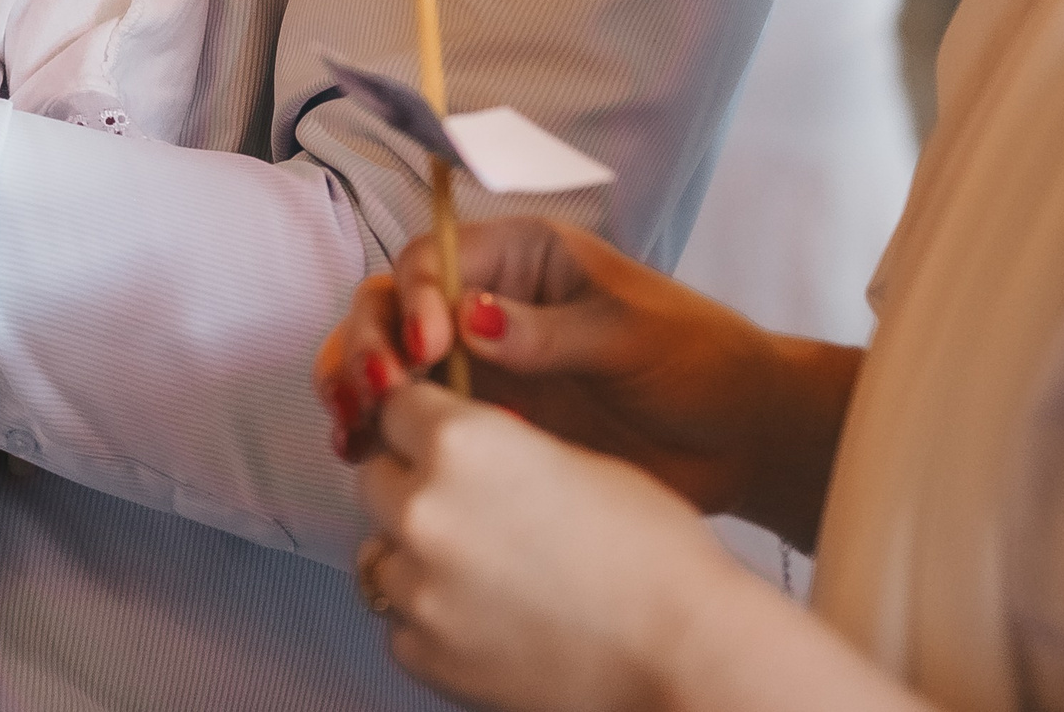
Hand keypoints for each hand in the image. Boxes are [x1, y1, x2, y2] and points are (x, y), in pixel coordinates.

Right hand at [314, 219, 856, 538]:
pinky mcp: (482, 423)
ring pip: (386, 360)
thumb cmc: (700, 363)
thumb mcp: (631, 335)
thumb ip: (549, 332)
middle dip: (368, 342)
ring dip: (355, 385)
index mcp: (519, 259)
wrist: (742, 439)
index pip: (432, 261)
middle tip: (376, 393)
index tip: (429, 350)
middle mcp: (483, 303)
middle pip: (390, 305)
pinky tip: (361, 453)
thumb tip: (469, 321)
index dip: (414, 299)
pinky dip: (376, 430)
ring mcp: (478, 366)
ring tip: (351, 428)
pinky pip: (410, 419)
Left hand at [353, 383, 750, 711]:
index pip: (394, 407)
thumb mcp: (576, 458)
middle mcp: (424, 507)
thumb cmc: (655, 555)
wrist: (687, 655)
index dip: (422, 423)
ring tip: (488, 573)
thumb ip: (499, 446)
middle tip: (471, 511)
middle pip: (376, 478)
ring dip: (418, 556)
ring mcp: (418, 586)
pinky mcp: (422, 652)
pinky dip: (432, 619)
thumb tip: (465, 450)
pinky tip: (490, 620)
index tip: (436, 438)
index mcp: (461, 442)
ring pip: (382, 552)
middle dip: (412, 486)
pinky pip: (399, 621)